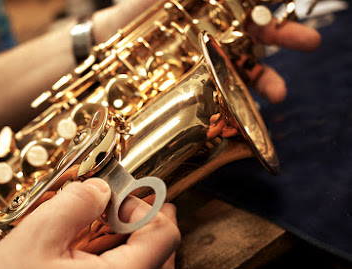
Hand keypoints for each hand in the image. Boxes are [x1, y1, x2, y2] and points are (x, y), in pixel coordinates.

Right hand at [0, 179, 179, 268]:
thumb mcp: (36, 237)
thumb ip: (75, 204)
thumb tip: (99, 189)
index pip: (164, 237)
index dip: (147, 206)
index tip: (119, 195)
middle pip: (162, 257)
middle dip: (147, 223)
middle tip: (122, 204)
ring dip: (134, 242)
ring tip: (104, 223)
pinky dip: (118, 261)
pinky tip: (88, 250)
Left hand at [93, 0, 320, 103]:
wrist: (105, 47)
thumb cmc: (133, 15)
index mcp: (213, 9)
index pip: (252, 10)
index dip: (271, 12)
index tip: (286, 13)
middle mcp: (217, 35)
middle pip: (259, 36)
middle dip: (285, 38)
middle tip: (308, 42)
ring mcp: (208, 62)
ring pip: (245, 69)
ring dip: (266, 80)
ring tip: (278, 93)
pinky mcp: (195, 87)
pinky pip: (224, 95)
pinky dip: (240, 105)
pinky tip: (252, 113)